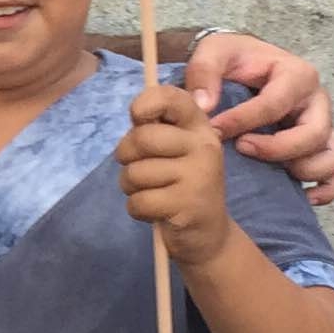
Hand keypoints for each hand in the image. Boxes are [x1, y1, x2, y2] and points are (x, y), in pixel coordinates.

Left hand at [117, 81, 237, 267]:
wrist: (208, 234)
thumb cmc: (181, 185)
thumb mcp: (175, 151)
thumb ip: (156, 130)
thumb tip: (136, 114)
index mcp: (199, 127)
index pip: (173, 98)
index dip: (145, 102)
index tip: (136, 117)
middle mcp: (204, 146)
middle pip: (142, 137)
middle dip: (125, 154)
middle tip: (134, 167)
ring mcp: (199, 176)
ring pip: (136, 173)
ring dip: (131, 186)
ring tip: (150, 192)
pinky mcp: (188, 205)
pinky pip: (138, 202)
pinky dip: (137, 210)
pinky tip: (155, 211)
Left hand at [181, 30, 333, 206]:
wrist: (243, 66)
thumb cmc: (232, 60)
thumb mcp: (213, 51)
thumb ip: (204, 71)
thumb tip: (205, 106)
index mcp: (295, 74)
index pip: (276, 103)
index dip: (244, 121)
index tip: (215, 130)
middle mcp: (316, 101)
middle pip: (314, 133)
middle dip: (277, 149)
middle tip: (242, 148)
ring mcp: (323, 125)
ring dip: (306, 170)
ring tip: (273, 173)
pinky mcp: (322, 146)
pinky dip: (326, 188)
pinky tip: (302, 197)